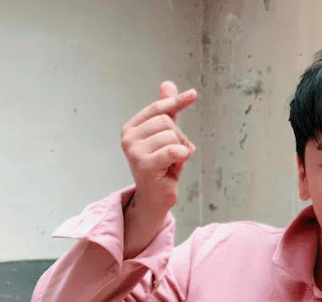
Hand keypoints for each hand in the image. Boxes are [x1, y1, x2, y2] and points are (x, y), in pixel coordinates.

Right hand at [120, 82, 196, 256]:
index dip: (176, 102)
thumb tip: (168, 83)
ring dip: (180, 150)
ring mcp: (134, 151)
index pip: (158, 109)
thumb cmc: (162, 167)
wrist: (156, 198)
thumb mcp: (166, 136)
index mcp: (131, 128)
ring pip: (171, 136)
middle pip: (167, 122)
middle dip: (179, 137)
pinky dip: (181, 156)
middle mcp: (128, 137)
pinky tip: (176, 165)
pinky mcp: (143, 164)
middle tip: (176, 154)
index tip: (193, 94)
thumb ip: (167, 112)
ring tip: (173, 163)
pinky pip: (172, 150)